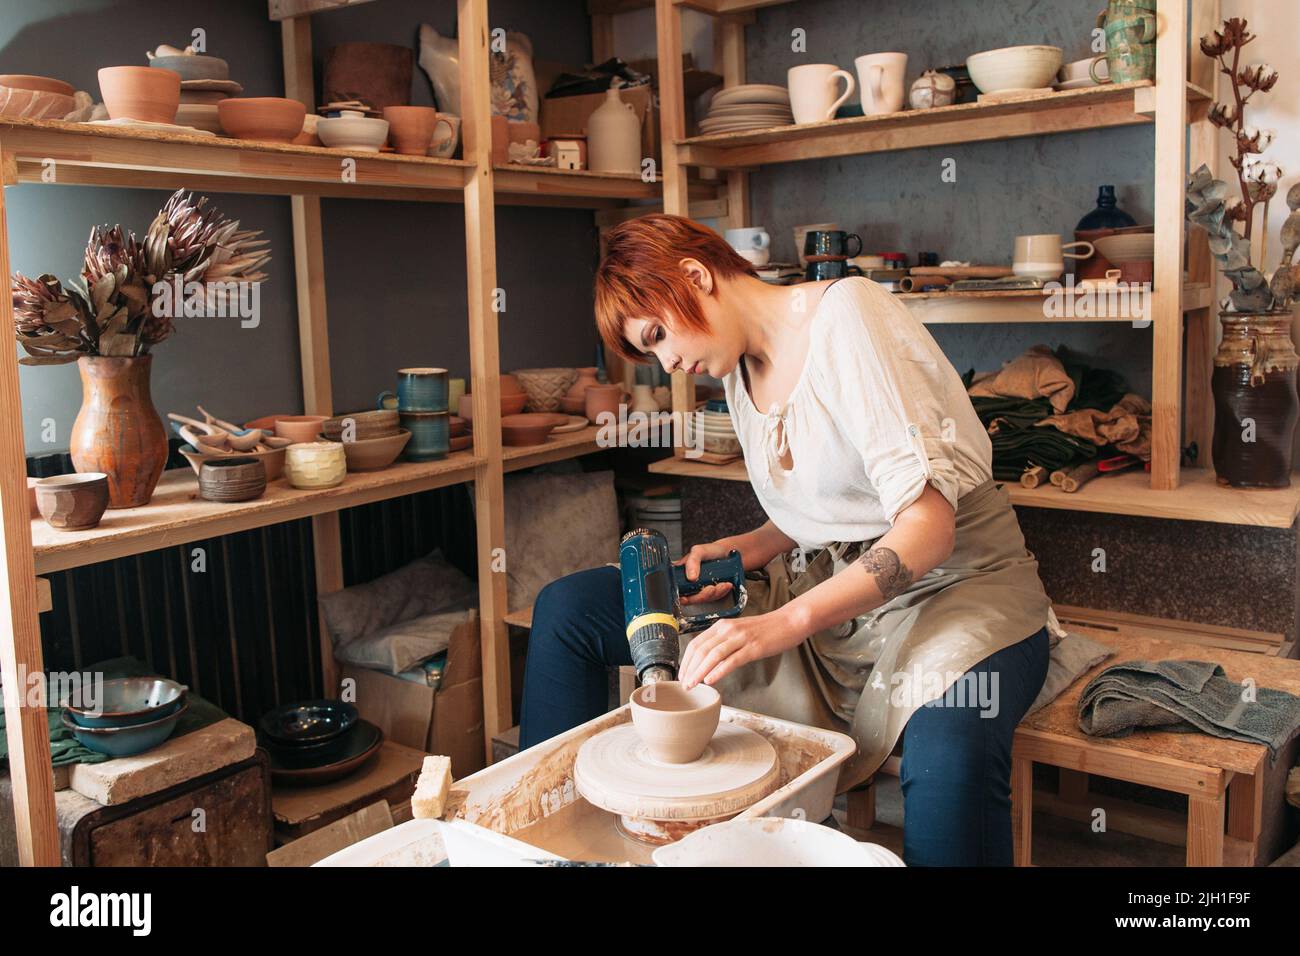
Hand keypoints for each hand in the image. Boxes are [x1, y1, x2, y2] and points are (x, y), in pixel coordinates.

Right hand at [674, 540, 735, 605]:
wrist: (730, 551)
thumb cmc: (713, 550)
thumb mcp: (699, 551)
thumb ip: (692, 561)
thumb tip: (690, 577)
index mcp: (683, 573)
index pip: (677, 589)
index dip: (680, 596)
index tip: (686, 597)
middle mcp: (691, 582)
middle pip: (691, 598)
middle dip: (702, 596)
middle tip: (710, 588)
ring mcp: (703, 588)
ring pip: (705, 599)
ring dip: (714, 593)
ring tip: (722, 584)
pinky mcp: (714, 592)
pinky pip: (716, 597)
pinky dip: (722, 592)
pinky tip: (726, 584)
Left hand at [678, 609, 803, 689]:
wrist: (789, 621)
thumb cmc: (766, 629)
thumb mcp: (740, 633)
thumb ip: (724, 643)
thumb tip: (709, 663)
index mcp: (722, 625)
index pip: (696, 643)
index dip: (687, 660)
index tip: (682, 674)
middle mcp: (728, 629)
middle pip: (701, 650)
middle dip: (690, 668)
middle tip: (684, 684)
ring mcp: (741, 638)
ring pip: (713, 655)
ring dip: (700, 672)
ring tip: (693, 684)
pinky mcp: (753, 648)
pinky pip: (732, 660)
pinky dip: (719, 671)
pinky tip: (711, 680)